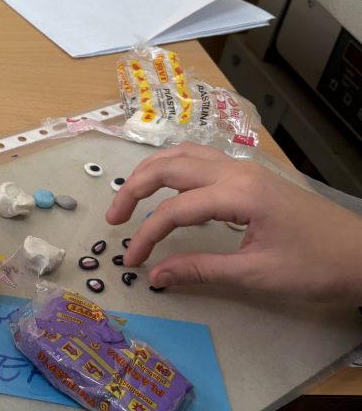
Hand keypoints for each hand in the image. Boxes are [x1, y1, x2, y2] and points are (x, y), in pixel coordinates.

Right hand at [105, 143, 361, 302]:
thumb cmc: (315, 267)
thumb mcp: (256, 275)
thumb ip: (201, 270)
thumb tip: (156, 275)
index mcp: (237, 194)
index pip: (174, 209)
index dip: (147, 235)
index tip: (133, 261)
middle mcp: (235, 171)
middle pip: (169, 167)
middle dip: (134, 190)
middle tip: (114, 220)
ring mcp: (243, 169)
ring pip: (182, 155)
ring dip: (151, 172)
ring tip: (130, 198)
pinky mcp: (249, 176)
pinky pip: (200, 160)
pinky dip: (173, 170)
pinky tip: (168, 191)